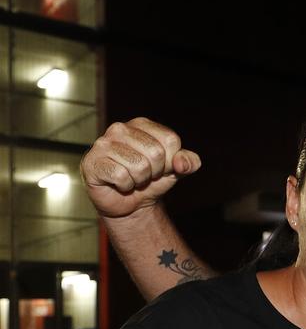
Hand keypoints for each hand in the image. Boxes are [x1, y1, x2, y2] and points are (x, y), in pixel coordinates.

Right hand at [81, 118, 200, 217]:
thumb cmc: (152, 181)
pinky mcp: (92, 162)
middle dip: (155, 172)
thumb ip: (188, 162)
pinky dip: (125, 186)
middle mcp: (120, 129)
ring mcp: (103, 144)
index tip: (160, 166)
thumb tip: (183, 162)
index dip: (171, 161)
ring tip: (132, 179)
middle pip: (156, 153)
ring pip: (139, 166)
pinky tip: (118, 183)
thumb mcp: (176, 170)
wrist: (130, 204)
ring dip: (140, 180)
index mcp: (142, 124)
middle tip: (145, 175)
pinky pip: (121, 176)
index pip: (171, 140)